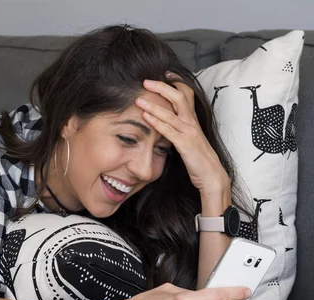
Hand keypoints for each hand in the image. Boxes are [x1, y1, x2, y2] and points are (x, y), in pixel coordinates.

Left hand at [135, 76, 229, 193]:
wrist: (211, 175)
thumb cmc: (198, 158)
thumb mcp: (188, 138)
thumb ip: (178, 127)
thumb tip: (165, 120)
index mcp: (192, 119)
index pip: (187, 93)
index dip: (177, 81)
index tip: (165, 73)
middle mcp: (192, 122)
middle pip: (179, 96)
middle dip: (162, 87)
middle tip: (146, 81)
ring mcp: (189, 132)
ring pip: (171, 113)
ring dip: (154, 105)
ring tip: (139, 99)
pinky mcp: (185, 144)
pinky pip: (169, 131)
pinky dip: (156, 122)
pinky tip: (145, 117)